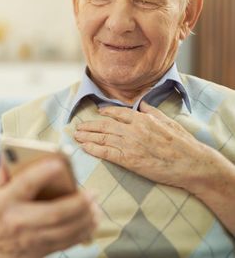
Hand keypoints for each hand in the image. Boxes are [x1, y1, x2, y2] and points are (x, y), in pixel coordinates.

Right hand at [0, 158, 99, 257]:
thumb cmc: (0, 214)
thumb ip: (6, 171)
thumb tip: (15, 150)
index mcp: (7, 200)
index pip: (25, 184)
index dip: (42, 173)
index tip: (59, 164)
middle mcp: (19, 220)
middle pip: (53, 213)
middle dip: (77, 203)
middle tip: (93, 193)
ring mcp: (32, 238)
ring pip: (65, 230)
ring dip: (85, 218)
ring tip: (96, 206)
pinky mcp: (44, 249)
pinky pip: (68, 242)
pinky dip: (84, 232)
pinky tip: (93, 221)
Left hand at [74, 101, 214, 191]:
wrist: (191, 163)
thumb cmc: (183, 144)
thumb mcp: (168, 122)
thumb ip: (153, 112)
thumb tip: (144, 103)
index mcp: (142, 119)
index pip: (118, 113)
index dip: (105, 113)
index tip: (97, 113)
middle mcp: (133, 130)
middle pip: (105, 126)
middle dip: (90, 126)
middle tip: (78, 126)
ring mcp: (130, 145)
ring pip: (103, 138)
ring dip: (87, 136)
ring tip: (76, 135)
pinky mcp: (129, 160)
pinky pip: (106, 153)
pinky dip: (93, 149)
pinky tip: (84, 147)